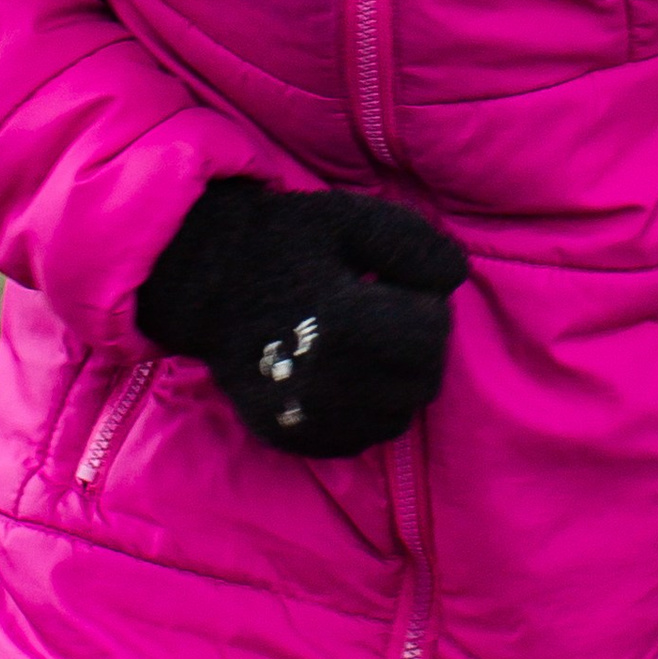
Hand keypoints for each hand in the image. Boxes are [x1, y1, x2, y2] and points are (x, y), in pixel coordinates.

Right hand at [134, 175, 468, 458]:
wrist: (205, 283)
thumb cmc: (285, 243)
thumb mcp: (352, 218)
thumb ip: (412, 243)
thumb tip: (452, 280)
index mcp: (344, 325)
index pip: (432, 334)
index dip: (425, 305)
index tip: (391, 286)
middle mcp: (326, 383)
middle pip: (421, 381)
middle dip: (416, 347)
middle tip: (382, 315)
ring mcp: (307, 418)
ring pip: (396, 417)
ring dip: (395, 383)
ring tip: (363, 345)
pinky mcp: (292, 437)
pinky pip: (360, 439)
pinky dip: (364, 412)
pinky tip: (344, 376)